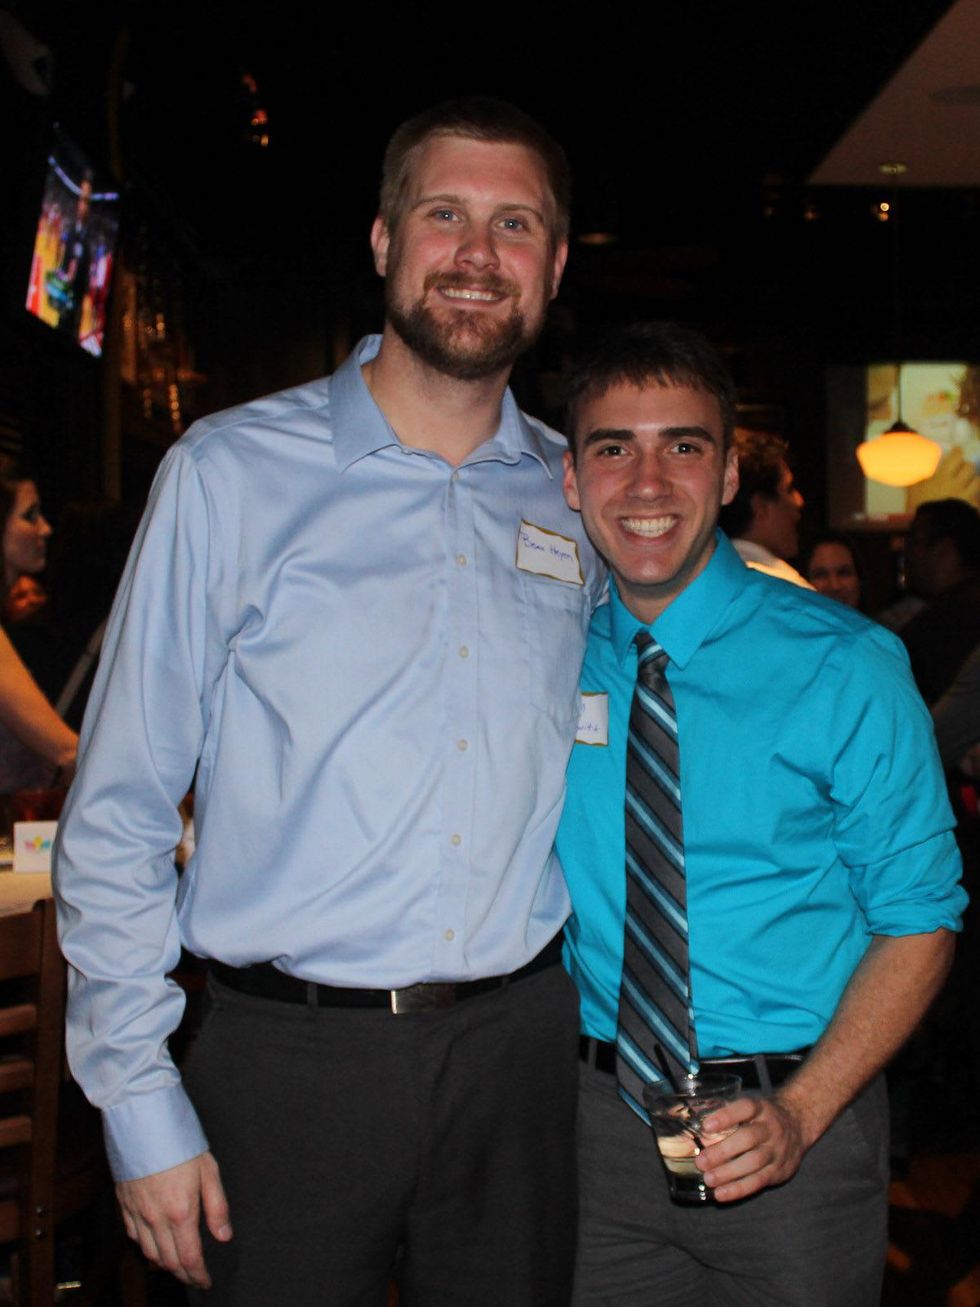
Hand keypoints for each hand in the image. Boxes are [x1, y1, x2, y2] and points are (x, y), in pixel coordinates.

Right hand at [116, 1151, 231, 1288]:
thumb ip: (217, 1206)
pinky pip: (133, 1236)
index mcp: (181, 1211)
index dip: (198, 1275)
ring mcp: (137, 1213)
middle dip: (183, 1275)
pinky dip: (145, 1247)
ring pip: (149, 1253)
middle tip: (194, 1278)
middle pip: (168, 1261)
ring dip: (165, 1265)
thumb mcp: (209, 1170)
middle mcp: (156, 1218)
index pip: (189, 1258)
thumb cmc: (180, 1143)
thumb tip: (224, 1236)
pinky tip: (155, 1244)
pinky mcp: (124, 1204)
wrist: (145, 1123)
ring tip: (178, 1265)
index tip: (205, 1281)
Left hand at [694, 1094, 806, 1201]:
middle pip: (748, 1139)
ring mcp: (777, 1150)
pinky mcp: (780, 1170)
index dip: (726, 1116)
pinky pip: (759, 1181)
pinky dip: (739, 1189)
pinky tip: (721, 1194)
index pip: (745, 1108)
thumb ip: (729, 1115)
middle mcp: (771, 1128)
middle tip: (700, 1161)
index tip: (706, 1126)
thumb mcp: (752, 1107)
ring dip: (729, 1173)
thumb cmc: (762, 1116)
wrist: (798, 1124)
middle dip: (723, 1152)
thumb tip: (694, 1125)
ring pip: (754, 1162)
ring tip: (708, 1179)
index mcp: (761, 1108)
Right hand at [906, 447, 979, 512]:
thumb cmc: (920, 506)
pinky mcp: (970, 506)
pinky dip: (974, 497)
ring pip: (976, 481)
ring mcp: (966, 495)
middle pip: (969, 467)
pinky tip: (970, 499)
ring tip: (969, 482)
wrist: (932, 526)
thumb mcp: (912, 492)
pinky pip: (976, 499)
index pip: (956, 457)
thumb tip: (912, 471)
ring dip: (973, 479)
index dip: (957, 452)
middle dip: (966, 465)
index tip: (957, 450)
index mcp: (943, 476)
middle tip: (962, 467)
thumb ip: (914, 480)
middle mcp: (958, 482)